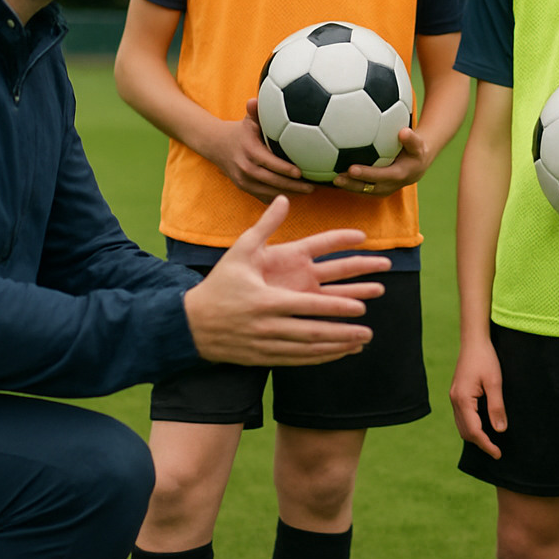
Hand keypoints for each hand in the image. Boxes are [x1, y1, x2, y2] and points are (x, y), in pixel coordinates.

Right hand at [186, 196, 385, 365]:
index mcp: (266, 299)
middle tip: (368, 331)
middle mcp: (268, 324)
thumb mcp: (239, 251)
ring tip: (360, 343)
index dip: (335, 308)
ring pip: (307, 349)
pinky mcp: (263, 357)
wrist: (190, 324)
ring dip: (336, 347)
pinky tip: (337, 353)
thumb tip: (283, 199)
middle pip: (312, 331)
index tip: (360, 308)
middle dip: (342, 332)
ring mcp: (266, 344)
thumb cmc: (219, 285)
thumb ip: (265, 226)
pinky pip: (297, 360)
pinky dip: (320, 358)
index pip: (308, 305)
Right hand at [210, 99, 314, 201]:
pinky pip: (263, 197)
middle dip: (292, 186)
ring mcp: (243, 181)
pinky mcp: (244, 189)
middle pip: (271, 181)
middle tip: (312, 186)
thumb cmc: (241, 131)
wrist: (217, 146)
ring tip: (307, 191)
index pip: (268, 161)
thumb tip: (255, 100)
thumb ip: (255, 112)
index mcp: (248, 150)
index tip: (301, 172)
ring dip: (289, 193)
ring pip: (268, 192)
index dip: (284, 168)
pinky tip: (295, 195)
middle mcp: (244, 168)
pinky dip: (279, 197)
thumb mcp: (247, 120)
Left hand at [336, 126, 432, 196]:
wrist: (417, 165)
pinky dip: (349, 183)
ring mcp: (382, 189)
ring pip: (363, 190)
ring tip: (331, 179)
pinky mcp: (375, 189)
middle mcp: (390, 186)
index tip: (351, 168)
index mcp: (399, 176)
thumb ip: (411, 139)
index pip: (381, 176)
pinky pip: (361, 188)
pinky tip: (333, 176)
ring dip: (348, 186)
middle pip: (369, 188)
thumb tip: (404, 131)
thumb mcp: (418, 144)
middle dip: (352, 185)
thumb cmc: (416, 150)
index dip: (366, 174)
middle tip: (336, 178)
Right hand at [449, 338, 505, 458]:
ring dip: (475, 436)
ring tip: (491, 441)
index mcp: (463, 400)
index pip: (474, 431)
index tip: (498, 454)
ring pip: (462, 425)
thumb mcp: (495, 382)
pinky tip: (483, 426)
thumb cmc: (485, 358)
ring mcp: (454, 397)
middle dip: (480, 443)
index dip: (486, 445)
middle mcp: (455, 401)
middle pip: (465, 432)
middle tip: (497, 451)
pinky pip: (462, 417)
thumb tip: (500, 430)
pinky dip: (471, 426)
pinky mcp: (457, 393)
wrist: (474, 341)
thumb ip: (497, 407)